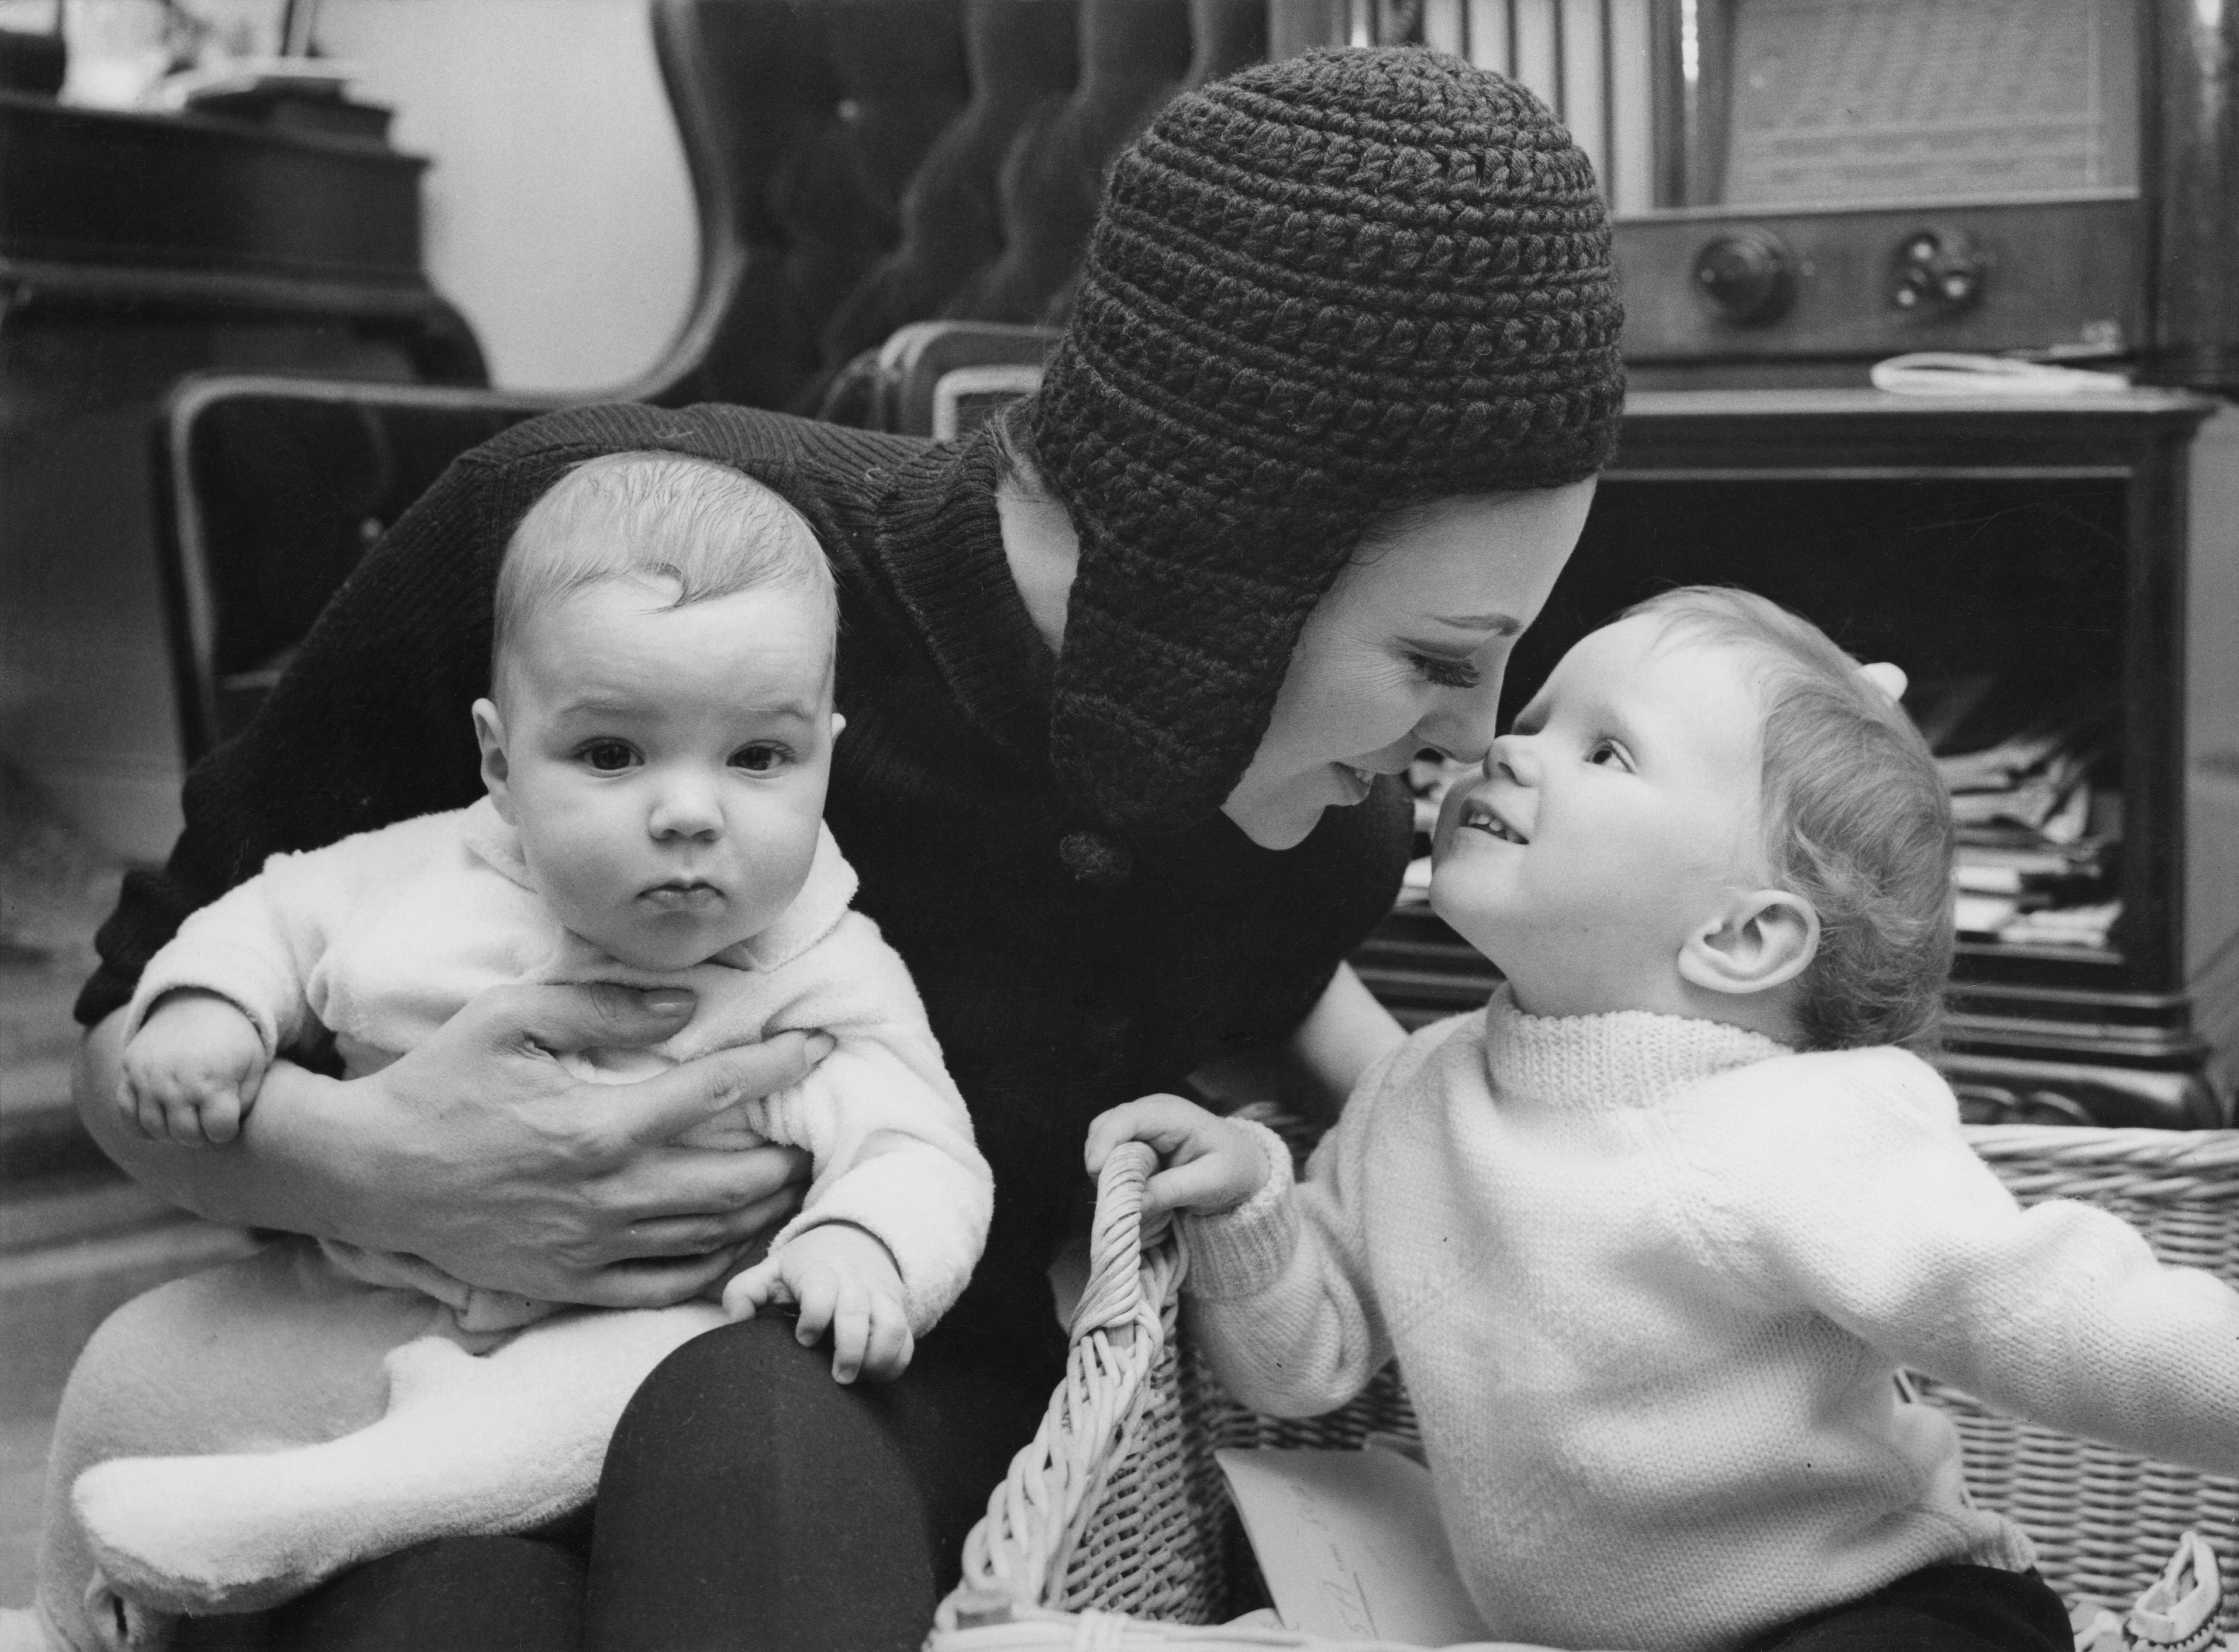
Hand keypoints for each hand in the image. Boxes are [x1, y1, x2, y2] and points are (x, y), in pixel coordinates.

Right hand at [119, 991, 267, 1144]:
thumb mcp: (253, 1067)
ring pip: (154, 1129)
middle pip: (185, 1134)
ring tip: (187, 1119)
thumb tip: (221, 1131)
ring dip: (172, 1132)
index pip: (218, 1131)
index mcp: (214, 1081)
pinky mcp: (128, 1071)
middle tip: (207, 1121)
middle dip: (201, 1135)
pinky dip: (142, 1125)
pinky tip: (161, 1119)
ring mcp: (148, 1078)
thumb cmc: (234, 1041)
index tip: (228, 1119)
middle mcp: (177, 1082)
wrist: (201, 1002)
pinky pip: (126, 1113)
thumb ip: (244, 1103)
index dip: (226, 1130)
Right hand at [290, 985, 823, 1306]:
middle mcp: (604, 1196)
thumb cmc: (438, 1085)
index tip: (819, 1047)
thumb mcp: (509, 1017)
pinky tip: (739, 1247)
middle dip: (788, 1158)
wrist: (367, 1173)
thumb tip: (686, 1007)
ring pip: (709, 1238)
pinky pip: (663, 1288)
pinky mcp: (569, 1284)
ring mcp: (588, 1247)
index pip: (714, 1091)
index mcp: (596, 1126)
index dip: (778, 1066)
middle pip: (731, 1182)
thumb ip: (602, 1007)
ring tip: (794, 1185)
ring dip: (764, 1212)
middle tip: (817, 1137)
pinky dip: (714, 1271)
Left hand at [723, 1223, 912, 1383]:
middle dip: (850, 1350)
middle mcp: (853, 1282)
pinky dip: (896, 1361)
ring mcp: (879, 1296)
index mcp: (819, 1272)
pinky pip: (906, 1339)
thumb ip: (744, 1293)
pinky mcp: (896, 1310)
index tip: (803, 1338)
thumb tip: (734, 1323)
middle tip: (838, 1377)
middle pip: (858, 1313)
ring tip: (859, 1378)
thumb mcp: (771, 1271)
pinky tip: (874, 1374)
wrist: (855, 1240)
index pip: (821, 1291)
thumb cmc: (804, 1267)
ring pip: (891, 1325)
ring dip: (879, 1357)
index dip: (814, 1317)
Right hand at [1084, 1095, 1269, 1220]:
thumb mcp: (1210, 1184)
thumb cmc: (1234, 1170)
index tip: (1096, 1173)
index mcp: (1172, 1114)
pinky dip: (1112, 1170)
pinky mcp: (1137, 1136)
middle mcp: (1151, 1110)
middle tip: (1114, 1195)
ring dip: (1105, 1168)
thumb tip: (1132, 1203)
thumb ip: (1170, 1191)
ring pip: (1101, 1138)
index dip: (1105, 1143)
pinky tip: (1131, 1187)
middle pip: (1104, 1127)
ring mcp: (1142, 1122)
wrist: (1245, 1166)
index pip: (1126, 1119)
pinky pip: (1110, 1150)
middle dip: (1101, 1161)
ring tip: (1127, 1193)